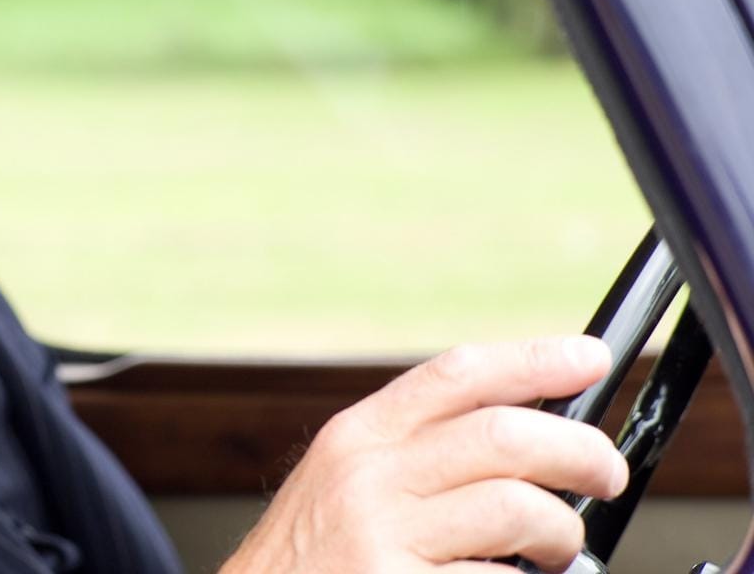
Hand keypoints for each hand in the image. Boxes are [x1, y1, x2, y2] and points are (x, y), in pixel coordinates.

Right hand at [219, 336, 628, 573]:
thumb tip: (520, 434)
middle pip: (505, 435)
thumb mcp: (342, 483)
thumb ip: (412, 453)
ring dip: (561, 533)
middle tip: (604, 475)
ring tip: (553, 550)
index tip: (588, 359)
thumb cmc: (309, 562)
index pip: (457, 374)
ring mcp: (383, 538)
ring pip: (518, 509)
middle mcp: (367, 479)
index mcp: (358, 438)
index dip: (534, 360)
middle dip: (580, 453)